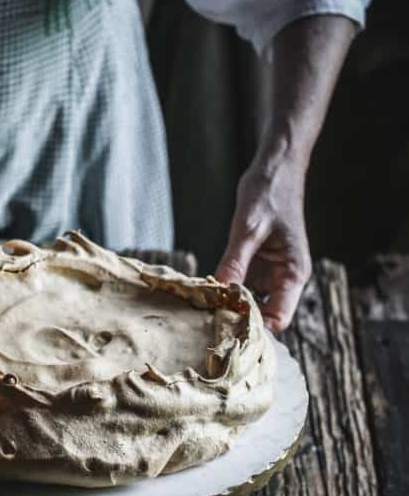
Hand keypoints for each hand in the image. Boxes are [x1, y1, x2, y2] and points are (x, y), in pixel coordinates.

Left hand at [214, 160, 311, 332]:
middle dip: (238, 320)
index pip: (278, 318)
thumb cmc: (270, 192)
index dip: (254, 327)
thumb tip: (221, 292)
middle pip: (263, 315)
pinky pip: (241, 285)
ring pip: (250, 302)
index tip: (224, 327)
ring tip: (202, 312)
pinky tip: (206, 293)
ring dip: (230, 306)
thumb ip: (235, 261)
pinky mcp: (257, 263)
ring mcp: (270, 272)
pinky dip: (226, 290)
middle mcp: (285, 278)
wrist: (276, 168)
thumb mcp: (248, 228)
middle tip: (206, 322)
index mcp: (293, 273)